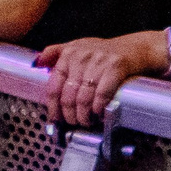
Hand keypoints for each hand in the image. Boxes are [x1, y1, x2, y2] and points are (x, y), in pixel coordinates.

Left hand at [37, 31, 167, 125]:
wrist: (134, 48)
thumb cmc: (104, 52)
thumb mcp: (78, 47)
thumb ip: (56, 53)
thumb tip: (36, 63)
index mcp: (69, 53)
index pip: (53, 86)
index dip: (53, 108)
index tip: (55, 120)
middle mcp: (81, 56)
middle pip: (68, 96)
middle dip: (70, 116)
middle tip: (75, 123)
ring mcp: (98, 60)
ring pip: (83, 98)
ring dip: (84, 116)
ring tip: (87, 121)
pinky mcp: (116, 66)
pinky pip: (102, 94)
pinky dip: (99, 108)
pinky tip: (99, 113)